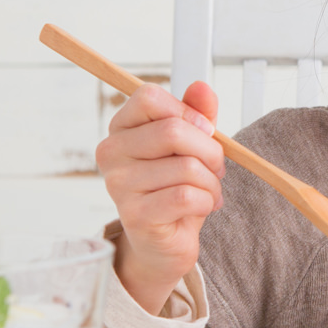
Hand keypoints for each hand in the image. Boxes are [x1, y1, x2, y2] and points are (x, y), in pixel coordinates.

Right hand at [95, 81, 223, 315]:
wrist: (164, 242)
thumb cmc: (177, 186)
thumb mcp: (191, 145)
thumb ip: (196, 113)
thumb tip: (202, 86)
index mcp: (121, 128)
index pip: (148, 97)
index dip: (187, 111)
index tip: (205, 131)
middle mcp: (111, 152)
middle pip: (172, 130)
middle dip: (210, 150)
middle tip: (216, 167)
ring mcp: (118, 184)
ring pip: (186, 167)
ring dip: (211, 181)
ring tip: (208, 190)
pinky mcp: (134, 215)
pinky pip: (186, 197)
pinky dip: (207, 201)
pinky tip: (203, 206)